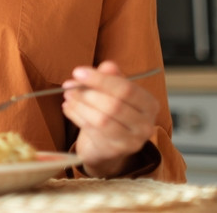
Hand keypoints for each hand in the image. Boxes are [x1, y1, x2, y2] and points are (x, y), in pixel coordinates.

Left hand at [61, 60, 158, 177]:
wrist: (107, 145)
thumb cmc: (111, 112)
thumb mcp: (112, 91)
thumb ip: (111, 76)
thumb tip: (107, 66)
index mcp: (149, 104)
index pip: (126, 89)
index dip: (100, 79)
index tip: (77, 72)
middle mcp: (145, 125)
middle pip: (114, 105)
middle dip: (87, 93)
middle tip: (69, 85)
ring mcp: (131, 141)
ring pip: (101, 119)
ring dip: (79, 105)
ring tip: (67, 96)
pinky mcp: (114, 151)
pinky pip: (92, 131)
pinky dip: (76, 116)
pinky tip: (68, 107)